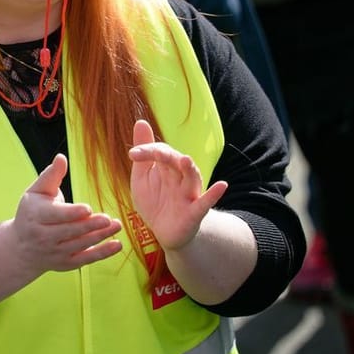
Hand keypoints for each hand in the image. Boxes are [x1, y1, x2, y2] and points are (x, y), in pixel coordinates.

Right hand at [6, 155, 122, 273]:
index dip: (71, 213)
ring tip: (117, 225)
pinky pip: (86, 259)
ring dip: (101, 236)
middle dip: (90, 226)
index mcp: (35, 216)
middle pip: (69, 232)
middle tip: (108, 218)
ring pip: (80, 245)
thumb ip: (51, 175)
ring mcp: (54, 252)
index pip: (54, 216)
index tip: (87, 208)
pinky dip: (103, 253)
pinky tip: (117, 244)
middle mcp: (43, 236)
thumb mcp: (35, 192)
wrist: (20, 247)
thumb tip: (61, 158)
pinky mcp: (65, 263)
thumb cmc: (32, 212)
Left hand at [127, 119, 227, 250]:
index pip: (160, 153)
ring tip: (185, 160)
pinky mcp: (194, 212)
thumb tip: (141, 122)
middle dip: (165, 156)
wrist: (165, 232)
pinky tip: (222, 185)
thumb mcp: (142, 178)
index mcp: (167, 168)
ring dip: (189, 169)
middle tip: (154, 152)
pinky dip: (214, 194)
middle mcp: (180, 178)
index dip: (147, 151)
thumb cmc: (155, 201)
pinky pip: (205, 202)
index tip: (132, 154)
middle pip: (175, 162)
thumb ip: (143, 154)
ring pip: (191, 178)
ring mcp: (188, 194)